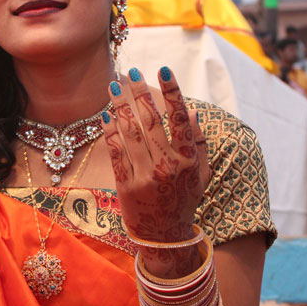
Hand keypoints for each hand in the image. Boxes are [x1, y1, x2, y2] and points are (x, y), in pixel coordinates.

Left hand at [102, 67, 209, 242]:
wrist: (165, 236)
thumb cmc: (184, 199)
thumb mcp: (201, 173)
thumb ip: (199, 142)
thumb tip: (191, 110)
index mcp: (189, 160)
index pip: (180, 119)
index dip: (172, 92)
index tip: (163, 69)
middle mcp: (167, 167)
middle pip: (150, 121)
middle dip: (139, 92)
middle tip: (130, 72)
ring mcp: (145, 177)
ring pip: (130, 133)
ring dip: (120, 106)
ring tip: (113, 87)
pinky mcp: (126, 185)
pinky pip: (115, 152)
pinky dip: (110, 131)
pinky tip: (105, 115)